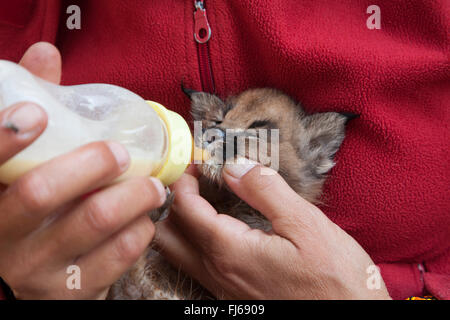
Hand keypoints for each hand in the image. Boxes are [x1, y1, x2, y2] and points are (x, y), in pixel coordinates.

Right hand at [0, 42, 165, 298]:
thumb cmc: (30, 214)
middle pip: (42, 193)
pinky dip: (138, 233)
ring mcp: (35, 272)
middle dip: (92, 162)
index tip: (36, 114)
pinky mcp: (71, 295)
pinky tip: (145, 222)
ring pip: (91, 223)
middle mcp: (3, 240)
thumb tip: (46, 55)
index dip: (4, 138)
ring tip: (154, 186)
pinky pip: (115, 259)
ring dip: (132, 196)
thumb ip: (31, 119)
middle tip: (122, 153)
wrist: (28, 282)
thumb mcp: (21, 171)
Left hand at [156, 162, 390, 298]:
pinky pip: (195, 266)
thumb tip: (234, 167)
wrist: (349, 317)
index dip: (184, 179)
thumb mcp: (305, 223)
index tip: (195, 162)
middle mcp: (218, 273)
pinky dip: (193, 241)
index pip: (186, 208)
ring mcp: (223, 288)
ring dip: (180, 223)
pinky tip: (217, 228)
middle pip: (168, 234)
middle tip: (193, 180)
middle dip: (173, 201)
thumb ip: (264, 190)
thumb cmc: (335, 277)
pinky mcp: (233, 296)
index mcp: (230, 251)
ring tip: (202, 200)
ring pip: (177, 253)